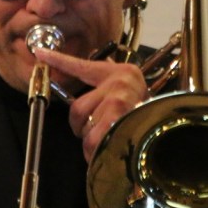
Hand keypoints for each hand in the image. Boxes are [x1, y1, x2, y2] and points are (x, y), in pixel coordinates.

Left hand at [35, 48, 149, 162]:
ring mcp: (120, 103)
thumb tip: (74, 91)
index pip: (81, 66)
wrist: (167, 123)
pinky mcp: (121, 123)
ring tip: (109, 138)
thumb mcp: (124, 90)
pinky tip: (110, 148)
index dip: (59, 60)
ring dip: (92, 142)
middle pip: (77, 109)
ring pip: (85, 129)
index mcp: (117, 73)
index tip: (40, 53)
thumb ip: (99, 89)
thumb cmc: (141, 109)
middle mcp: (119, 84)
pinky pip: (94, 143)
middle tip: (98, 128)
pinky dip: (96, 153)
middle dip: (81, 126)